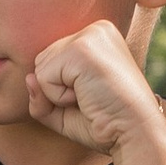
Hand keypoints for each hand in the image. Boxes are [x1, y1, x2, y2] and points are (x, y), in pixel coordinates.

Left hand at [26, 20, 165, 161]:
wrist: (136, 134)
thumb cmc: (106, 126)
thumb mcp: (65, 110)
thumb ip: (41, 94)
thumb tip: (29, 78)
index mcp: (98, 37)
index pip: (53, 60)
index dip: (61, 90)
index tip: (94, 98)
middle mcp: (96, 29)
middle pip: (42, 61)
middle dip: (56, 91)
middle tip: (91, 101)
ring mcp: (89, 36)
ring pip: (40, 67)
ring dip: (57, 95)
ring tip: (90, 99)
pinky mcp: (81, 49)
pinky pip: (43, 77)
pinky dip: (58, 97)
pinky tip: (87, 99)